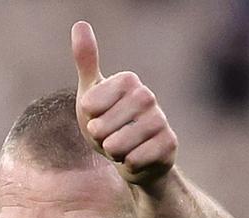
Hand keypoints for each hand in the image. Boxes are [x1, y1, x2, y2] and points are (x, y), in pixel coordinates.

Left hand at [71, 21, 177, 185]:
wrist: (131, 159)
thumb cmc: (109, 124)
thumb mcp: (91, 95)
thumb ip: (86, 62)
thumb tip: (80, 24)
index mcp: (129, 82)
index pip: (92, 103)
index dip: (88, 117)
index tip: (96, 117)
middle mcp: (148, 97)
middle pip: (104, 125)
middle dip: (98, 137)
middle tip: (105, 137)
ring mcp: (161, 120)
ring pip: (120, 144)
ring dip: (112, 151)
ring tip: (118, 148)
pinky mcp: (169, 144)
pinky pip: (136, 158)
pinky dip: (128, 163)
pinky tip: (133, 159)